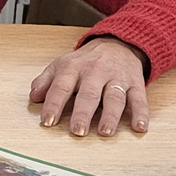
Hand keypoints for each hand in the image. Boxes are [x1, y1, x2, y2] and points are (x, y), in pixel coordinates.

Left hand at [29, 37, 149, 136]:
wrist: (118, 43)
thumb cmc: (85, 61)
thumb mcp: (61, 65)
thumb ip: (45, 81)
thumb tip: (34, 97)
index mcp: (73, 68)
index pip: (61, 87)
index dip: (54, 105)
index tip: (47, 122)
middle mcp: (95, 72)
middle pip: (89, 94)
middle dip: (83, 113)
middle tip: (77, 131)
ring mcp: (117, 78)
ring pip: (114, 97)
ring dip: (110, 115)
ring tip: (105, 132)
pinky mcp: (136, 83)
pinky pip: (139, 99)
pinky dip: (141, 114)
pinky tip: (140, 127)